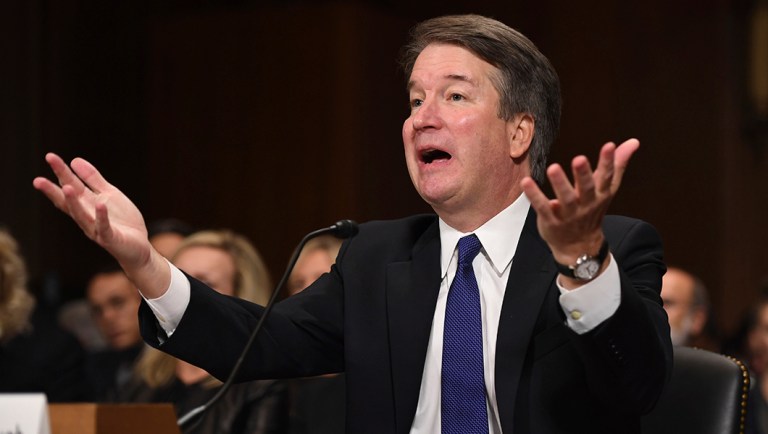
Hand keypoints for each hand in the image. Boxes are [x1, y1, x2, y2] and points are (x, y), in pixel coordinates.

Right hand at [33, 153, 169, 295]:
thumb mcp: (109, 194)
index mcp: (86, 204)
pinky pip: (104, 227)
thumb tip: (74, 160)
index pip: (69, 186)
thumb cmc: (121, 221)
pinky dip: (102, 216)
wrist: (139, 247)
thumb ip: (93, 179)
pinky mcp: (110, 238)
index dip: (60, 172)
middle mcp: (86, 216)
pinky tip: (100, 205)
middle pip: (68, 202)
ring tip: (66, 187)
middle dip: (54, 190)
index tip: (50, 157)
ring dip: (74, 203)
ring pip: (81, 216)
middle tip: (37, 180)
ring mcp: (96, 229)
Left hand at [521, 139, 639, 279]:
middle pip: (587, 188)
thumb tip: (633, 142)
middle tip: (579, 159)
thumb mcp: (607, 189)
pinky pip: (543, 207)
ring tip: (553, 168)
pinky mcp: (551, 220)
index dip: (609, 162)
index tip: (610, 146)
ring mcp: (568, 213)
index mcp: (600, 194)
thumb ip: (617, 165)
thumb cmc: (592, 211)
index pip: (606, 177)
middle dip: (583, 174)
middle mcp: (586, 204)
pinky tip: (527, 182)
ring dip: (559, 183)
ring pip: (565, 198)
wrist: (579, 247)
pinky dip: (534, 195)